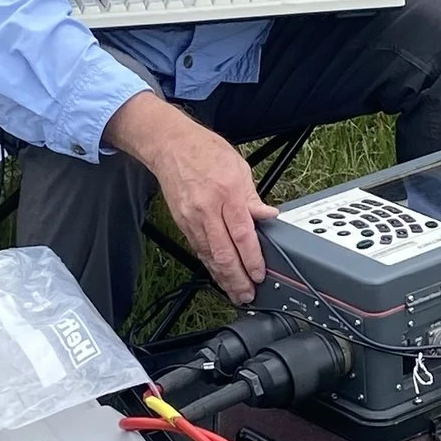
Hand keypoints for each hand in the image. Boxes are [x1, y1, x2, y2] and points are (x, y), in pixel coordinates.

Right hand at [106, 93, 272, 303]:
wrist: (171, 146)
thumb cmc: (206, 152)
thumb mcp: (240, 168)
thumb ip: (253, 199)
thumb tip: (269, 218)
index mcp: (226, 193)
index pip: (242, 234)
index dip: (251, 259)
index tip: (259, 274)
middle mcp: (207, 209)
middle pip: (223, 253)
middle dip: (236, 278)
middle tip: (247, 295)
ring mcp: (192, 218)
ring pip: (208, 256)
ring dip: (222, 278)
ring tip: (235, 293)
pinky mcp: (182, 223)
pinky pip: (198, 249)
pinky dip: (209, 265)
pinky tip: (218, 275)